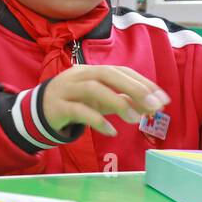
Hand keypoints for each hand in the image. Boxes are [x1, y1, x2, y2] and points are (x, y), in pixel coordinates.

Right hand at [41, 65, 168, 136]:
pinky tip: (111, 131)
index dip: (143, 83)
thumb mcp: (101, 101)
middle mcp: (79, 75)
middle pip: (107, 74)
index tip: (163, 99)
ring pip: (93, 88)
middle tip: (154, 106)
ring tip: (134, 119)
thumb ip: (124, 100)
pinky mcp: (57, 106)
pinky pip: (79, 111)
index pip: (121, 70)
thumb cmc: (75, 102)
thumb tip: (152, 107)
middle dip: (134, 88)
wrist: (38, 110)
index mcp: (92, 70)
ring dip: (117, 102)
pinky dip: (97, 121)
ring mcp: (66, 89)